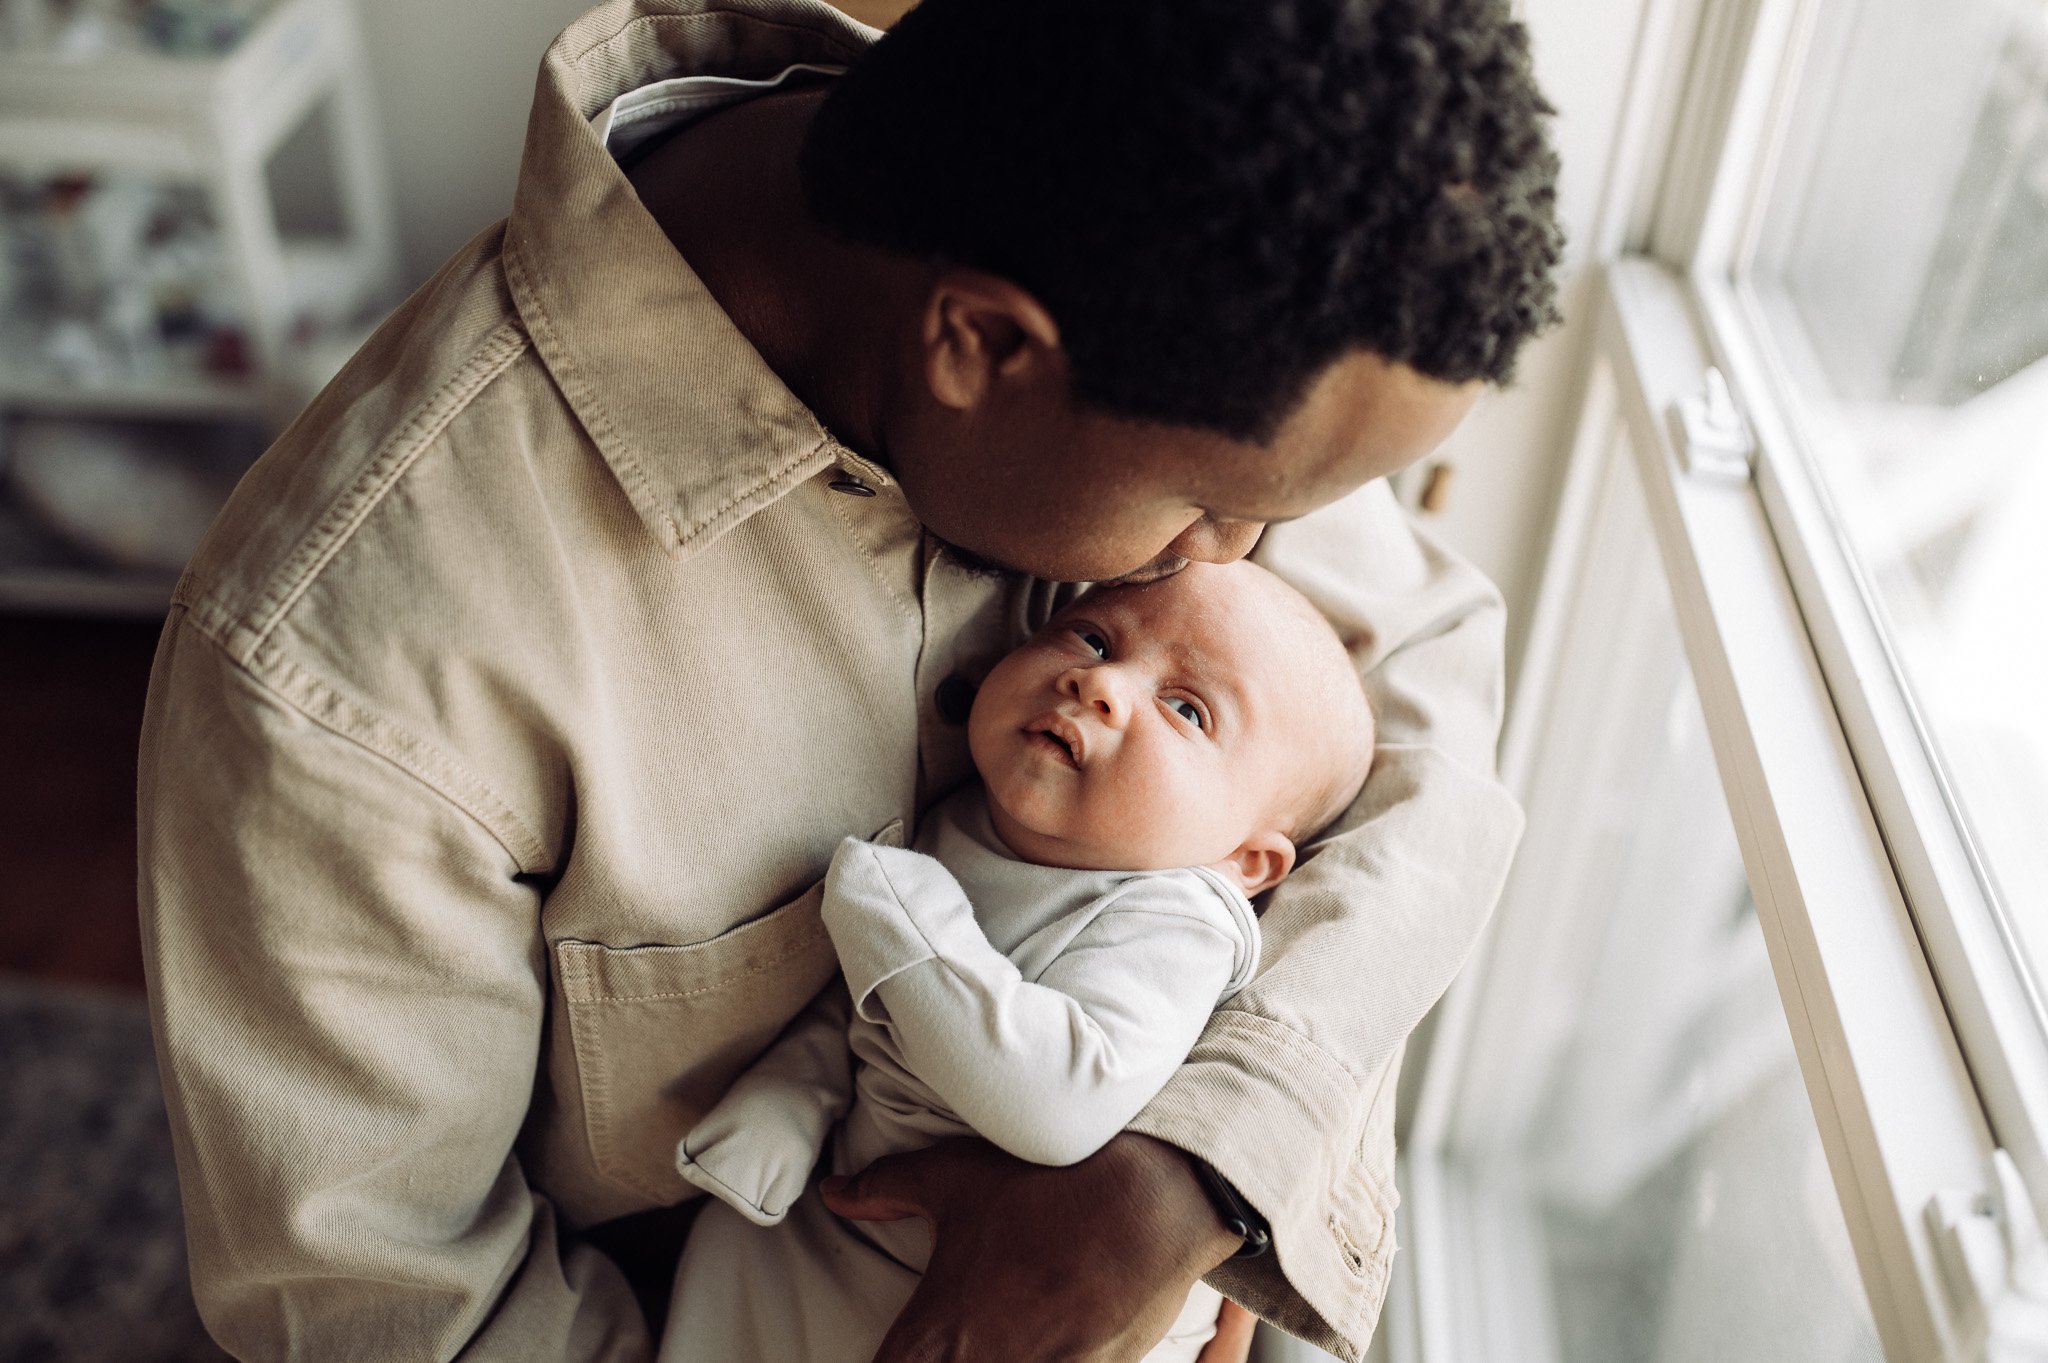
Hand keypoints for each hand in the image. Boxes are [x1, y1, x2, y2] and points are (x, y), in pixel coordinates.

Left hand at [820, 1133, 1246, 1362]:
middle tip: (958, 1334)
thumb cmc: (1047, 1188)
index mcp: (933, 1338)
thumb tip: (833, 1192)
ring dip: (992, 1355)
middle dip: (938, 1360)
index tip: (902, 1349)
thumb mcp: (956, 1177)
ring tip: (1004, 1330)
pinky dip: (1042, 1358)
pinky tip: (1046, 1339)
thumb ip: (886, 1188)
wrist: (1148, 1204)